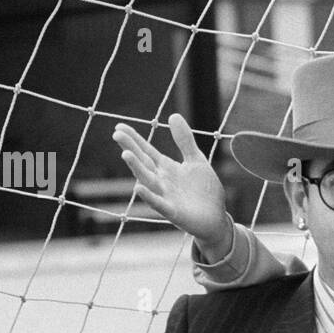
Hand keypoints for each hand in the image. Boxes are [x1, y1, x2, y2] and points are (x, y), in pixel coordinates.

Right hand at [112, 114, 234, 260]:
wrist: (216, 217)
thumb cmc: (204, 190)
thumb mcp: (196, 160)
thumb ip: (184, 140)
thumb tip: (173, 115)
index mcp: (166, 168)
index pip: (146, 151)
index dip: (134, 139)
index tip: (119, 126)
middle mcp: (161, 181)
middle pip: (143, 162)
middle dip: (131, 149)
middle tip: (117, 134)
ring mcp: (165, 196)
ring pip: (148, 181)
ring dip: (137, 168)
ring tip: (126, 154)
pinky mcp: (173, 212)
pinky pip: (159, 204)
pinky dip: (149, 196)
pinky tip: (138, 188)